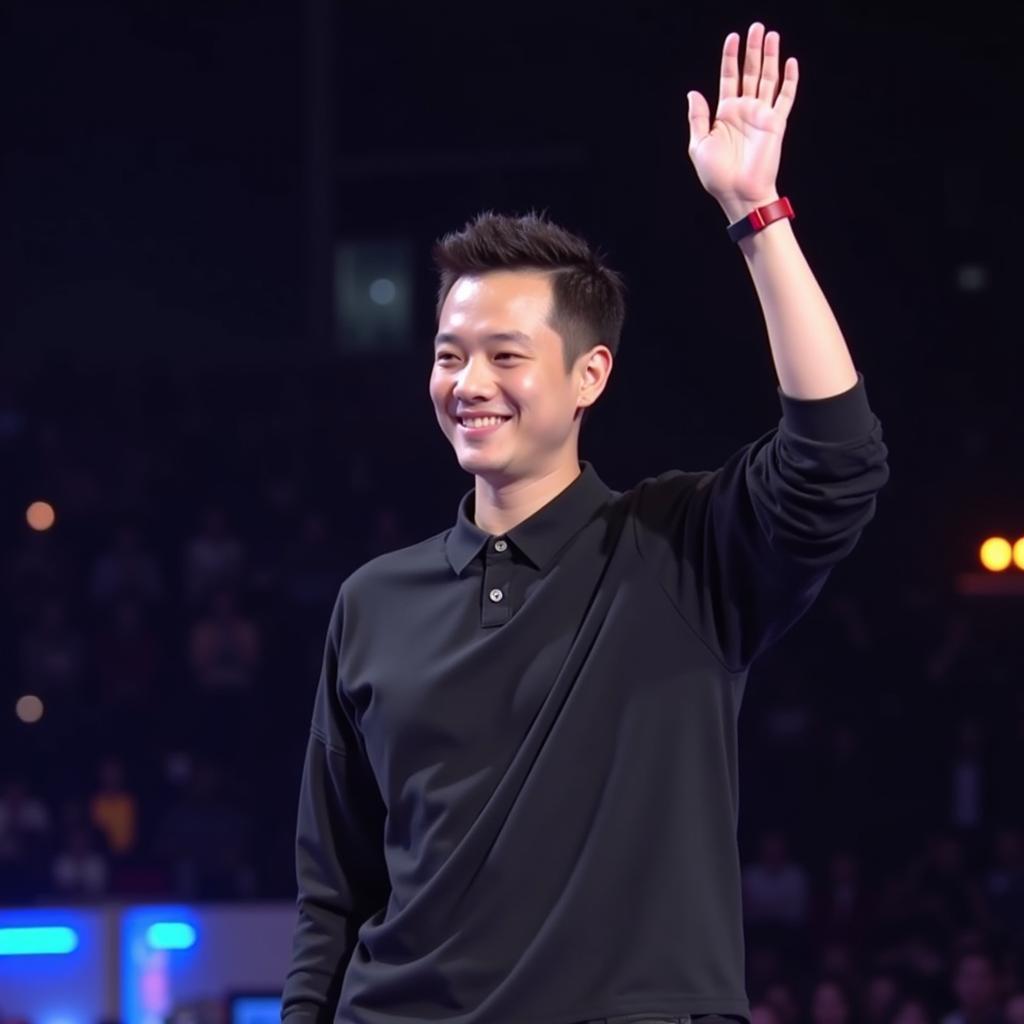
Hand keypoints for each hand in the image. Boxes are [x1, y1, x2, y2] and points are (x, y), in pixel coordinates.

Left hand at [686, 22, 798, 217]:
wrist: (739, 192)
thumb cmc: (717, 175)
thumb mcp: (699, 145)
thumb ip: (698, 117)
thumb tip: (692, 92)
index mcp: (725, 113)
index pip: (729, 77)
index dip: (730, 57)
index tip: (732, 37)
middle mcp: (744, 110)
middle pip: (750, 72)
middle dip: (753, 49)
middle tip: (756, 27)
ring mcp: (761, 115)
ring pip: (767, 78)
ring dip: (770, 57)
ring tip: (771, 35)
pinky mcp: (776, 123)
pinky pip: (785, 97)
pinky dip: (790, 80)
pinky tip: (790, 62)